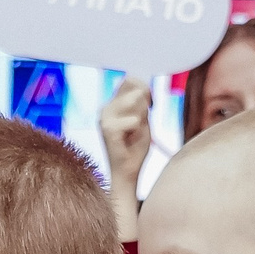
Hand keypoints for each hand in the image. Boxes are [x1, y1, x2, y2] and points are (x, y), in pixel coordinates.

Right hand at [98, 79, 153, 238]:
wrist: (127, 174)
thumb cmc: (134, 149)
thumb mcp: (142, 121)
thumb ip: (142, 103)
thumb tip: (143, 87)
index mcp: (112, 105)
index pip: (129, 80)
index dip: (144, 88)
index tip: (150, 106)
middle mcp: (105, 108)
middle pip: (133, 85)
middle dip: (145, 102)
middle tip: (141, 124)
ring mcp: (104, 118)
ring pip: (136, 100)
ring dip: (142, 117)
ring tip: (135, 133)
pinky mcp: (107, 130)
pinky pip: (134, 120)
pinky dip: (138, 130)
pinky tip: (130, 140)